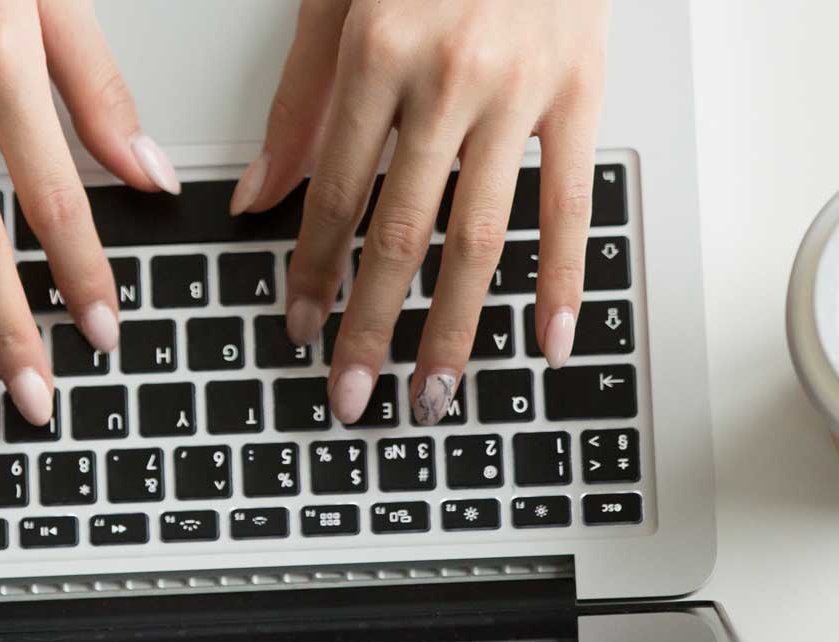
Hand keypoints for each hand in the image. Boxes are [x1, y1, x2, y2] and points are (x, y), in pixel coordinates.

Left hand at [235, 0, 609, 424]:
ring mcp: (520, 90)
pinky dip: (562, 281)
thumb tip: (256, 198)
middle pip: (399, 233)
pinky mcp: (582, 92)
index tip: (299, 327)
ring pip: (478, 236)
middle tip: (348, 394)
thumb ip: (299, 101)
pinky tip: (545, 340)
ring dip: (451, 329)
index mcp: (376, 49)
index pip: (334, 192)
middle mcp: (447, 77)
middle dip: (369, 328)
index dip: (312, 270)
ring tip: (429, 392)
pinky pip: (571, 205)